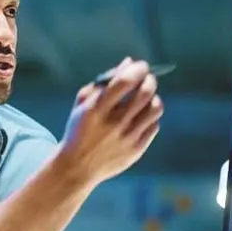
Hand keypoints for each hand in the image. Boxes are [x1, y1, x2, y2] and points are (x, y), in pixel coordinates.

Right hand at [57, 57, 162, 184]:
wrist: (76, 167)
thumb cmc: (79, 130)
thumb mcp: (82, 104)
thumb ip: (103, 81)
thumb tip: (128, 63)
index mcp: (97, 108)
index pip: (126, 81)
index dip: (137, 69)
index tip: (140, 66)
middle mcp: (114, 123)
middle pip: (145, 92)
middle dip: (149, 79)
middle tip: (146, 78)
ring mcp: (127, 137)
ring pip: (155, 108)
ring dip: (153, 97)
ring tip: (146, 97)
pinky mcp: (136, 150)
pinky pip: (154, 125)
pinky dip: (150, 116)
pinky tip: (141, 116)